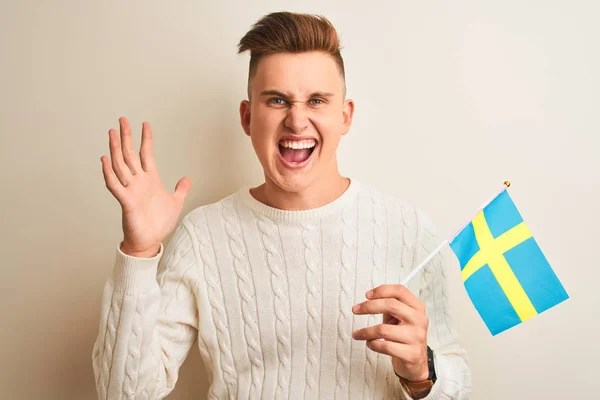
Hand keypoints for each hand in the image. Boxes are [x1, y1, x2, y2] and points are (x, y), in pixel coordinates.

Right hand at [100, 117, 191, 256]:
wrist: (150, 241)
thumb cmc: (158, 223)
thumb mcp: (175, 202)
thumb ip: (181, 189)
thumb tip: (187, 179)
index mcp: (150, 180)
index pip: (146, 154)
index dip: (146, 139)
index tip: (145, 124)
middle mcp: (138, 181)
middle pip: (130, 154)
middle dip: (127, 137)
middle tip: (122, 120)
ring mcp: (130, 190)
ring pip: (120, 165)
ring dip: (116, 149)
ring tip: (112, 133)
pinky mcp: (125, 201)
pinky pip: (114, 185)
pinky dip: (108, 172)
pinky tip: (104, 159)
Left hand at [352, 284, 428, 381]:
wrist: (416, 362)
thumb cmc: (404, 336)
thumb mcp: (399, 316)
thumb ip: (388, 305)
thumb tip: (370, 298)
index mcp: (417, 307)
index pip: (400, 291)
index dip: (381, 290)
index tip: (367, 295)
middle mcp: (419, 320)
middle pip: (391, 305)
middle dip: (369, 306)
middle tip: (356, 310)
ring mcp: (416, 337)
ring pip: (383, 329)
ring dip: (366, 331)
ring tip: (358, 334)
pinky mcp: (411, 354)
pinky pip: (385, 346)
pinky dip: (373, 344)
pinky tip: (370, 343)